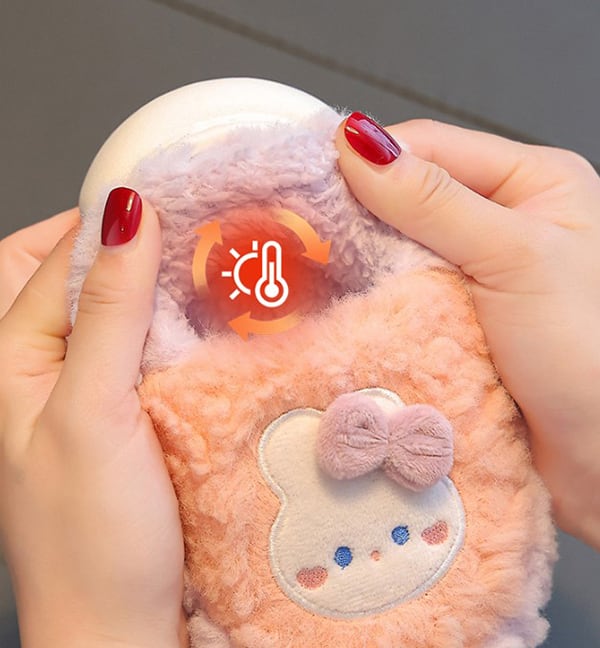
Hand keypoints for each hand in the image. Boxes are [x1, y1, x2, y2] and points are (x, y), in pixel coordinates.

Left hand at [0, 192, 187, 646]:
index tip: (170, 199)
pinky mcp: (131, 413)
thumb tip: (126, 213)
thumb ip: (108, 312)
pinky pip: (151, 352)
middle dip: (134, 253)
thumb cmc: (90, 534)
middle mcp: (44, 368)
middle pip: (83, 279)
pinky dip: (181, 333)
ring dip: (164, 292)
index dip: (105, 223)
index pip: (53, 259)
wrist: (122, 627)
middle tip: (196, 236)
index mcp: (8, 359)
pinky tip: (216, 328)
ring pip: (122, 313)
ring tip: (215, 275)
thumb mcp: (91, 413)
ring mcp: (89, 391)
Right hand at [336, 115, 599, 549]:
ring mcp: (474, 275)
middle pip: (408, 200)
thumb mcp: (514, 257)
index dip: (368, 161)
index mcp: (531, 183)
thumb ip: (434, 201)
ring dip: (363, 266)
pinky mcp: (454, 319)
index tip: (309, 180)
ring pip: (398, 252)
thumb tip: (361, 145)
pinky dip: (375, 303)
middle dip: (358, 217)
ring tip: (316, 272)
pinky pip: (400, 298)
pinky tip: (348, 308)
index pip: (430, 148)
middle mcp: (501, 223)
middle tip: (302, 233)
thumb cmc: (589, 349)